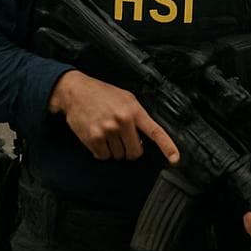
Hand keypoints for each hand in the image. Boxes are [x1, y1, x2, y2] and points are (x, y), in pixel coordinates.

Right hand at [48, 71, 179, 163]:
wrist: (75, 91)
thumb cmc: (101, 94)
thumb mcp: (125, 98)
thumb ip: (137, 115)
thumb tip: (143, 137)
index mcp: (133, 110)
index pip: (155, 131)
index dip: (167, 147)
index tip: (175, 159)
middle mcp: (122, 121)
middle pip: (135, 152)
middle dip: (130, 149)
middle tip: (121, 138)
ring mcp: (108, 130)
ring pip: (118, 155)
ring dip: (113, 149)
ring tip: (106, 132)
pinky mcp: (93, 138)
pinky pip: (103, 156)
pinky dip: (101, 151)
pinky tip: (97, 136)